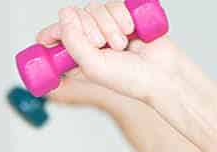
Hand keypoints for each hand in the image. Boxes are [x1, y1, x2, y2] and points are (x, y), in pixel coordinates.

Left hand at [34, 3, 175, 103]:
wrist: (163, 72)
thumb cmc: (129, 78)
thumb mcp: (92, 66)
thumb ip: (73, 41)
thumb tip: (64, 13)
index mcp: (76, 56)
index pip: (54, 34)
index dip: (55, 32)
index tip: (60, 37)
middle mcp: (89, 39)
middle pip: (76, 16)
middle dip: (91, 29)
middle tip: (105, 46)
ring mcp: (106, 26)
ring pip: (95, 7)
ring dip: (109, 25)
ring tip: (123, 43)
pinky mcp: (123, 15)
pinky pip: (113, 3)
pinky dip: (121, 15)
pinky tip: (131, 30)